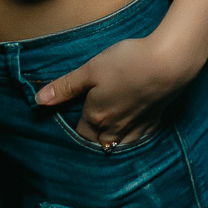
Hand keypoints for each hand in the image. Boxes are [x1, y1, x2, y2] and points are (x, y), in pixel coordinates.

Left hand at [35, 32, 202, 147]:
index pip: (79, 134)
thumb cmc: (127, 62)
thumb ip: (66, 86)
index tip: (72, 126)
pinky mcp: (154, 120)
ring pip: (119, 145)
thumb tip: (39, 101)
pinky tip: (132, 133)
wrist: (168, 62)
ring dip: (111, 143)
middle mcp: (115, 128)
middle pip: (98, 143)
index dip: (74, 130)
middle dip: (92, 140)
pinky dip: (133, 139)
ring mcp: (136, 126)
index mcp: (96, 117)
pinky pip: (139, 139)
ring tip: (106, 138)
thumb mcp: (91, 69)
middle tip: (88, 132)